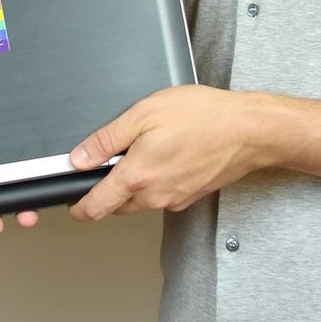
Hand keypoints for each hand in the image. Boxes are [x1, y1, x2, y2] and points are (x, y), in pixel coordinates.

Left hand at [68, 85, 266, 222]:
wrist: (247, 130)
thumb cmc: (201, 116)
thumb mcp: (144, 114)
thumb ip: (107, 139)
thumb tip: (80, 158)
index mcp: (137, 176)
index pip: (95, 208)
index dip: (78, 207)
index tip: (73, 200)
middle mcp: (155, 196)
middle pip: (116, 206)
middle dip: (107, 190)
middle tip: (111, 161)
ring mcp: (174, 199)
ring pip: (140, 202)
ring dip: (132, 186)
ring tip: (143, 151)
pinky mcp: (190, 197)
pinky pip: (162, 196)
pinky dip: (155, 182)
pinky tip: (166, 156)